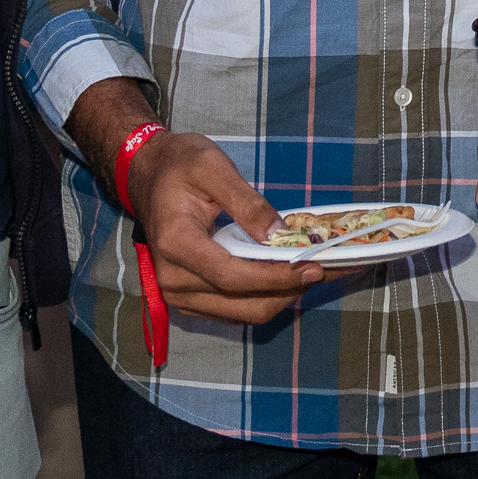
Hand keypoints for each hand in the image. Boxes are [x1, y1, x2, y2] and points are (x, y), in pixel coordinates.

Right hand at [69, 78, 318, 328]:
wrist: (146, 175)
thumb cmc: (178, 165)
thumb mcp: (213, 168)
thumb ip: (247, 203)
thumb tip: (281, 236)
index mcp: (176, 244)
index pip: (233, 276)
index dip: (277, 277)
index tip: (315, 266)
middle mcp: (174, 280)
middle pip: (244, 304)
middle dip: (291, 289)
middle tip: (331, 268)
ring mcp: (181, 294)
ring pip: (245, 313)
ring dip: (285, 296)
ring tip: (319, 271)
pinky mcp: (192, 299)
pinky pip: (237, 309)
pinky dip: (268, 296)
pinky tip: (292, 274)